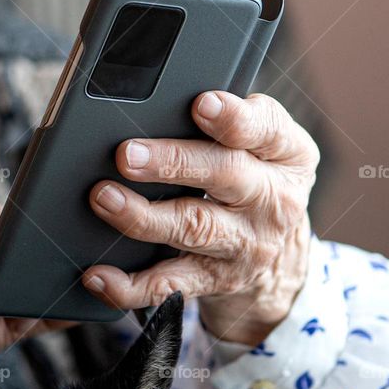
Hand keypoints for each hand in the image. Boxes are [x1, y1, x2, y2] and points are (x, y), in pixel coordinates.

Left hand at [82, 91, 318, 344]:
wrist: (282, 261)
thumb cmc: (257, 180)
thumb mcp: (264, 146)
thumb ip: (227, 121)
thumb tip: (157, 103)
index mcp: (288, 154)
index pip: (266, 130)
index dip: (234, 118)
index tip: (201, 105)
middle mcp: (273, 200)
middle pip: (224, 174)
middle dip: (173, 162)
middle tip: (128, 154)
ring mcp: (245, 245)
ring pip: (193, 228)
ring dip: (144, 216)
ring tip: (105, 198)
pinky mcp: (215, 281)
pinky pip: (169, 284)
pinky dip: (130, 284)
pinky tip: (99, 275)